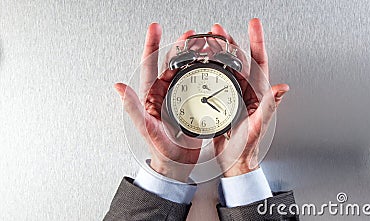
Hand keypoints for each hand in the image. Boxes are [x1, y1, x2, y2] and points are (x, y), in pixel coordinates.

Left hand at [114, 23, 203, 181]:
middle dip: (179, 45)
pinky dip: (204, 72)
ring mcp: (178, 97)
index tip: (155, 28)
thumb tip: (119, 89)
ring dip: (192, 56)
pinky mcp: (191, 104)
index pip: (149, 65)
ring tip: (201, 44)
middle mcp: (164, 93)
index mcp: (151, 96)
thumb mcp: (146, 128)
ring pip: (185, 70)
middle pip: (171, 63)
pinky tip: (211, 66)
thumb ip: (133, 108)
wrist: (177, 163)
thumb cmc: (160, 149)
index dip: (152, 45)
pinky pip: (197, 84)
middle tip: (189, 34)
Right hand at [210, 19, 289, 176]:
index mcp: (258, 94)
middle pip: (239, 60)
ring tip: (209, 40)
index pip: (259, 63)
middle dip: (230, 42)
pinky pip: (215, 80)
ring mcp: (233, 95)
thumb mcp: (257, 127)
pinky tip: (201, 62)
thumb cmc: (246, 147)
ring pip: (226, 67)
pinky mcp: (221, 101)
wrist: (233, 160)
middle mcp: (246, 91)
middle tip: (219, 30)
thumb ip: (268, 107)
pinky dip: (208, 68)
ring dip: (218, 52)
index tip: (254, 26)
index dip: (257, 42)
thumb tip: (281, 88)